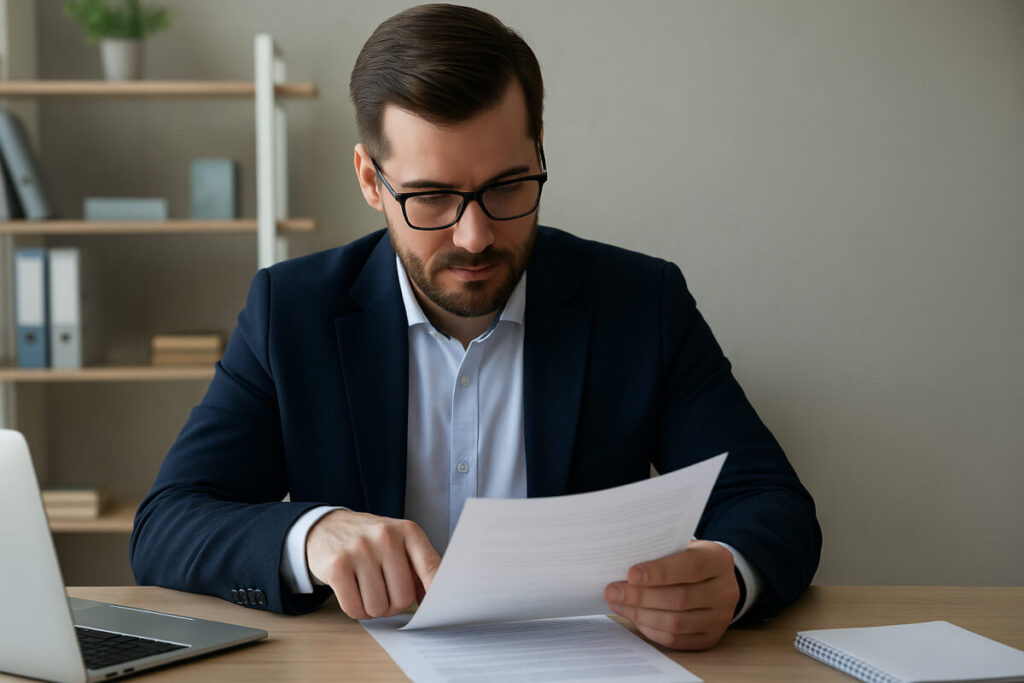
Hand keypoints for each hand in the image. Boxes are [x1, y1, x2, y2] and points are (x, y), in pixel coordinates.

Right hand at [306, 509, 440, 619]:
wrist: (326, 527)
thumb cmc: (370, 543)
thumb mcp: (399, 544)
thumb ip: (420, 569)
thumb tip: (434, 603)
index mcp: (408, 531)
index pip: (432, 569)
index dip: (436, 596)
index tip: (434, 610)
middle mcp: (386, 537)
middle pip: (403, 598)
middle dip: (394, 606)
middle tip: (385, 593)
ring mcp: (360, 550)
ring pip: (378, 607)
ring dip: (373, 609)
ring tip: (368, 591)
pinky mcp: (337, 566)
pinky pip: (355, 609)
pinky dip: (356, 610)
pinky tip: (353, 593)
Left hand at [604, 540, 739, 649]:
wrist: (715, 580)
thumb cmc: (688, 559)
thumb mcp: (681, 547)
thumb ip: (660, 553)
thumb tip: (621, 566)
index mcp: (718, 560)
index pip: (690, 567)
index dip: (659, 572)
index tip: (630, 574)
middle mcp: (725, 590)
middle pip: (680, 598)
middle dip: (641, 596)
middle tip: (613, 591)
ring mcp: (721, 618)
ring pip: (676, 622)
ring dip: (640, 614)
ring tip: (618, 604)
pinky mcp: (710, 638)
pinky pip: (675, 639)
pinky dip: (650, 629)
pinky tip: (634, 616)